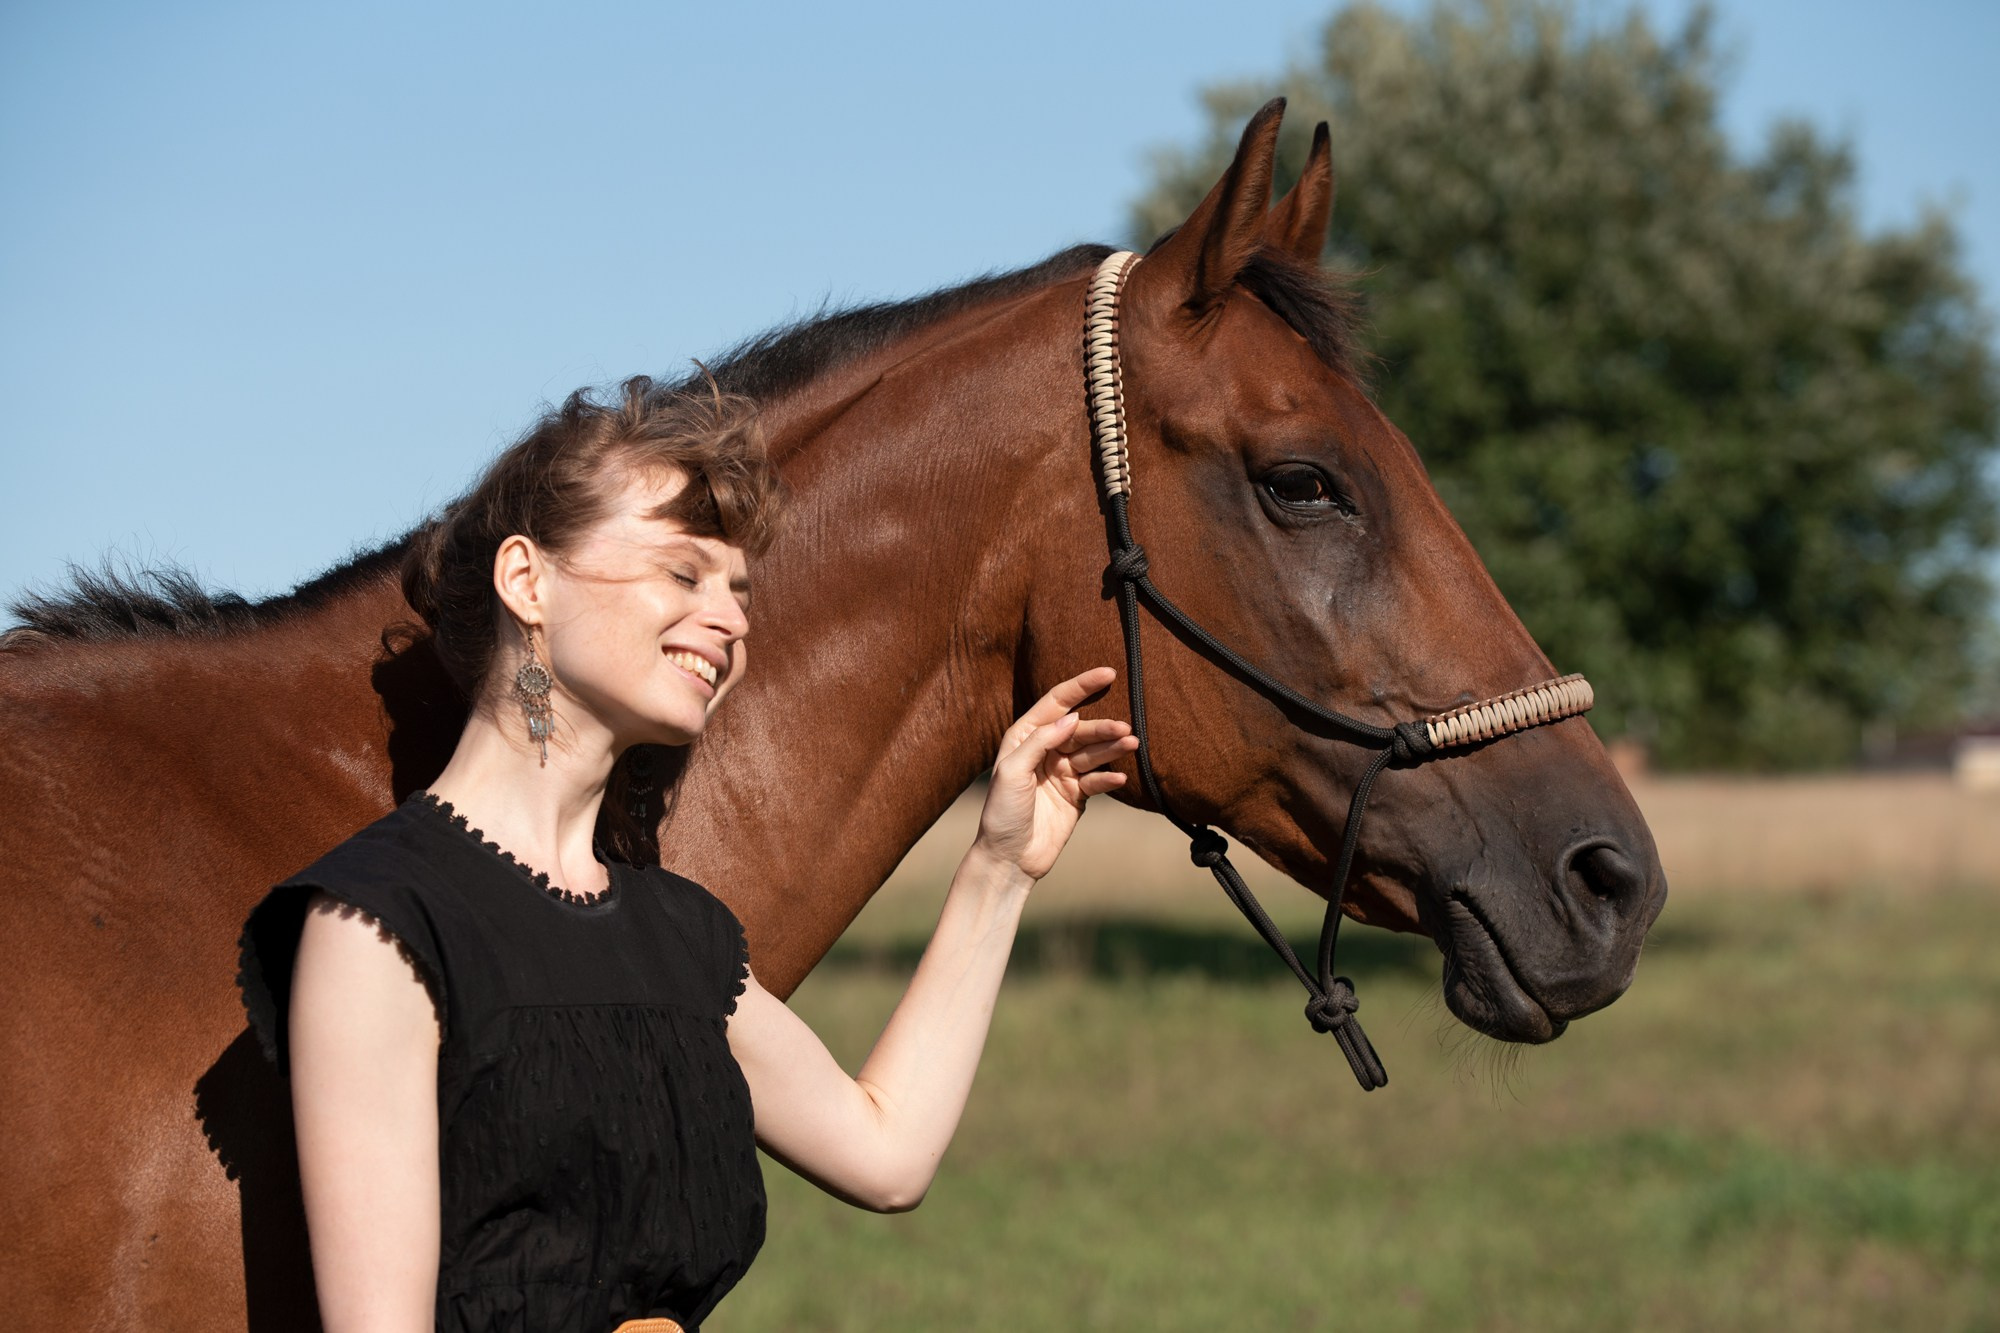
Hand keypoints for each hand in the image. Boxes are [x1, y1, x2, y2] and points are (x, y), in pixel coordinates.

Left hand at [973, 667, 1135, 881]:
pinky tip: (1121, 777)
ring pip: (1093, 752)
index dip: (1081, 686)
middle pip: (1080, 729)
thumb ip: (1040, 742)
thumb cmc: (1001, 813)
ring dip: (1112, 747)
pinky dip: (1109, 777)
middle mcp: (1045, 751)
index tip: (1108, 672)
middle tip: (1125, 727)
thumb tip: (1070, 717)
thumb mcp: (1012, 772)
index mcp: (1025, 737)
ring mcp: (1063, 773)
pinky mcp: (1076, 796)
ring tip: (1132, 743)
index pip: (1057, 703)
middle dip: (1102, 726)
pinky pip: (1097, 780)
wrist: (1009, 859)